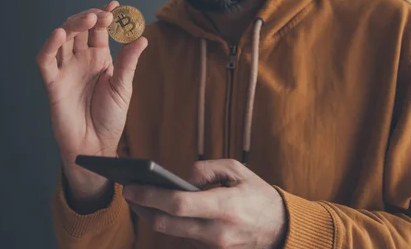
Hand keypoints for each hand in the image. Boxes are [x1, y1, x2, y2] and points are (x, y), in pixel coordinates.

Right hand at [36, 0, 148, 163]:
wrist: (95, 146)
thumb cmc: (110, 118)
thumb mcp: (123, 88)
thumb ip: (128, 62)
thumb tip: (143, 37)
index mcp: (99, 58)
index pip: (99, 30)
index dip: (105, 15)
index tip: (115, 4)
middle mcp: (80, 60)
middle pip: (80, 29)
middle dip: (91, 17)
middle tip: (104, 14)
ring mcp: (65, 69)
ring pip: (63, 39)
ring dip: (74, 25)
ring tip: (89, 19)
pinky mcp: (52, 82)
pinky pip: (46, 60)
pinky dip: (49, 45)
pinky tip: (60, 34)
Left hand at [122, 159, 286, 248]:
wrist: (282, 229)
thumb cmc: (258, 195)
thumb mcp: (238, 171)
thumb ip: (207, 169)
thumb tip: (181, 178)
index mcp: (225, 207)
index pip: (178, 204)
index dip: (150, 196)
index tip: (131, 188)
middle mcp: (217, 232)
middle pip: (167, 224)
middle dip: (143, 209)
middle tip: (129, 192)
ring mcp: (214, 246)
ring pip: (173, 233)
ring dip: (154, 217)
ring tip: (141, 198)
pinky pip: (185, 238)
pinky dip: (172, 224)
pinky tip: (162, 210)